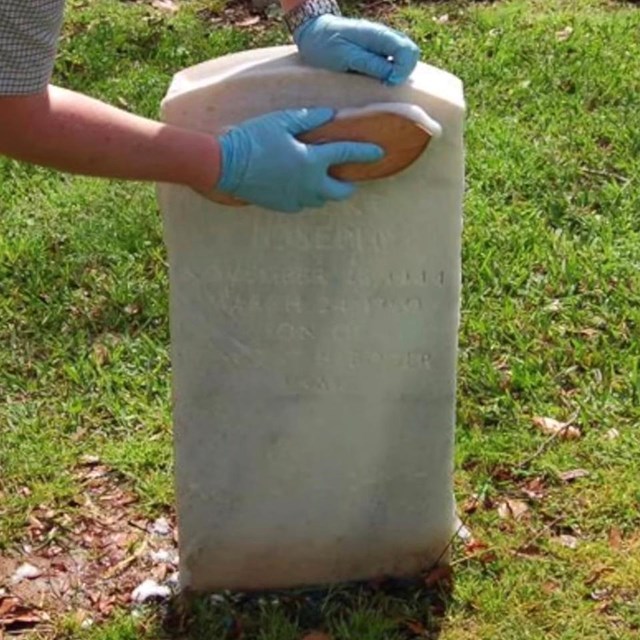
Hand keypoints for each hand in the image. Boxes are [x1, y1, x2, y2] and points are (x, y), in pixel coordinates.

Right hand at [216, 107, 383, 212]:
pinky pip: (303, 204)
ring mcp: (296, 198)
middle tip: (350, 178)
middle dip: (350, 185)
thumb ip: (309, 118)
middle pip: (341, 192)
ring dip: (327, 190)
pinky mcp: (283, 206)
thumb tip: (331, 114)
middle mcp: (309, 184)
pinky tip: (301, 187)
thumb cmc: (253, 139)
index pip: (347, 155)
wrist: (225, 165)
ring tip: (323, 180)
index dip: (365, 152)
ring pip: (322, 200)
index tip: (379, 152)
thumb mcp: (281, 121)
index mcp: (311, 160)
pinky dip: (308, 196)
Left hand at [294, 15, 419, 85]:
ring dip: (397, 73)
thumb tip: (391, 75)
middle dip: (403, 73)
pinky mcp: (377, 51)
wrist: (313, 34)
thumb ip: (369, 64)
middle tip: (384, 85)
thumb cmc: (325, 45)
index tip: (387, 83)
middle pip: (410, 53)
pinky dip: (390, 73)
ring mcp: (382, 43)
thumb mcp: (344, 57)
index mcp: (378, 35)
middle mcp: (384, 37)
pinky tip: (376, 79)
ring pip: (403, 59)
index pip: (407, 51)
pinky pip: (393, 62)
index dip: (403, 71)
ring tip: (378, 83)